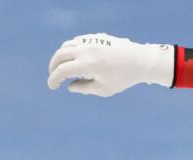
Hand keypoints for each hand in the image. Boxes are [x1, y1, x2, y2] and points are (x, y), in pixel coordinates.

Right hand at [47, 33, 173, 96]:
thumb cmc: (123, 78)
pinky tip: (74, 58)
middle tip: (54, 76)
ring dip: (61, 57)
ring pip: (67, 46)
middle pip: (60, 55)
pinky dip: (71, 49)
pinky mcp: (95, 37)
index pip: (62, 71)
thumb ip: (84, 88)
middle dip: (53, 66)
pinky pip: (77, 41)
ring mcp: (90, 42)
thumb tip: (70, 86)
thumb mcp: (103, 89)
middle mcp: (85, 51)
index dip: (54, 79)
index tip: (52, 87)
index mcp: (87, 65)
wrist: (140, 61)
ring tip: (63, 67)